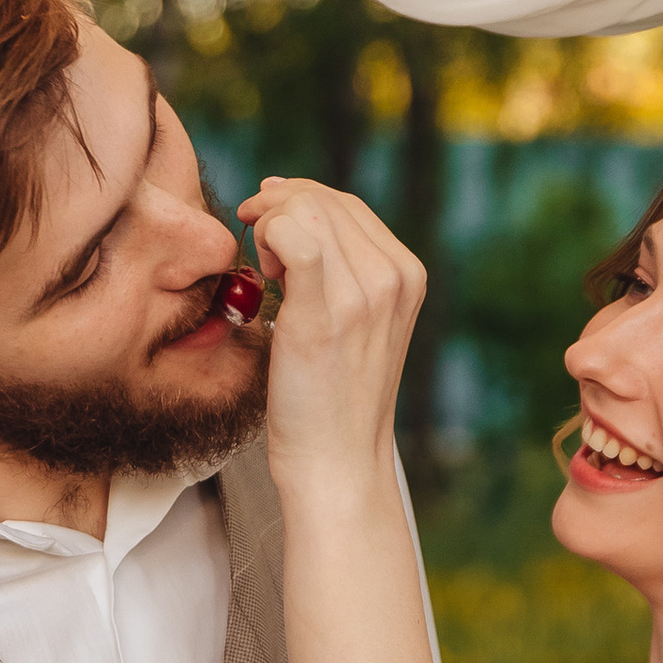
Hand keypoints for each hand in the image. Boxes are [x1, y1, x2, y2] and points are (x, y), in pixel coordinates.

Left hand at [243, 177, 425, 491]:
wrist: (336, 462)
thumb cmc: (333, 399)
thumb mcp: (357, 323)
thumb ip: (341, 268)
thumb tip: (286, 202)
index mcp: (407, 275)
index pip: (347, 204)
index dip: (298, 200)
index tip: (266, 222)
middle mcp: (392, 277)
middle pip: (323, 200)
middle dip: (276, 208)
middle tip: (256, 248)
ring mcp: (363, 293)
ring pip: (304, 209)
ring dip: (268, 226)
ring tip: (264, 271)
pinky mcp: (324, 311)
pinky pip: (292, 236)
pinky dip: (267, 238)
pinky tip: (263, 274)